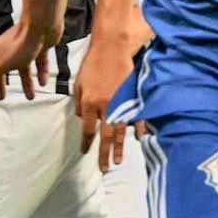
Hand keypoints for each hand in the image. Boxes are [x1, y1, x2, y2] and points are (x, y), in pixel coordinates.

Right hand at [0, 18, 55, 99]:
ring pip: (22, 68)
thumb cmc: (22, 41)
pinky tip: (43, 82)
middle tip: (1, 95)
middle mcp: (8, 50)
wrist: (42, 25)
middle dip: (1, 82)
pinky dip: (40, 72)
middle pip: (1, 68)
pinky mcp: (38, 46)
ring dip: (25, 82)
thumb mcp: (4, 64)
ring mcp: (24, 48)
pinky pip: (38, 62)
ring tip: (30, 96)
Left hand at [72, 32, 136, 163]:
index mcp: (89, 103)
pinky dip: (138, 129)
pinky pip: (136, 117)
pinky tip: (139, 139)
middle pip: (104, 136)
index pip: (88, 130)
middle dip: (104, 154)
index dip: (87, 144)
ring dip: (119, 147)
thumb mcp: (78, 84)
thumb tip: (84, 119)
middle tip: (104, 169)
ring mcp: (120, 103)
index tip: (85, 153)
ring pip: (120, 130)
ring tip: (118, 161)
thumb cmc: (92, 64)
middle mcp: (105, 106)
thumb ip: (79, 104)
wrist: (112, 49)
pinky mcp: (132, 98)